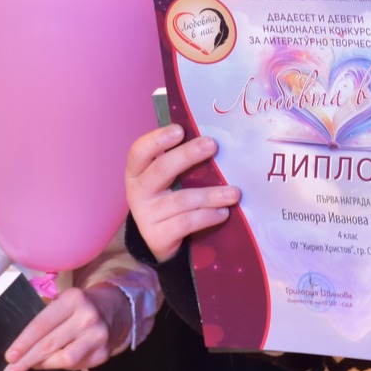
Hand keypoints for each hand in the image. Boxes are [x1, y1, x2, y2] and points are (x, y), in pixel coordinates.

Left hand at [3, 283, 129, 370]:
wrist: (115, 309)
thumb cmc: (80, 307)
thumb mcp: (63, 301)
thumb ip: (44, 317)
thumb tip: (20, 347)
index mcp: (73, 300)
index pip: (42, 324)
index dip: (24, 342)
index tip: (10, 356)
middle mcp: (87, 317)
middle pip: (50, 344)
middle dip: (26, 360)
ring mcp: (97, 336)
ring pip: (64, 359)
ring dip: (44, 365)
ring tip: (33, 365)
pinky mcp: (103, 354)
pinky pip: (75, 366)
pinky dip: (61, 366)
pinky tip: (55, 361)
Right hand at [125, 124, 238, 263]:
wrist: (159, 241)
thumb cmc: (168, 200)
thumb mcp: (166, 181)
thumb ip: (179, 163)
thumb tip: (211, 141)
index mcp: (136, 173)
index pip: (139, 151)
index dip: (157, 139)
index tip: (180, 130)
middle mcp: (137, 192)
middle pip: (161, 169)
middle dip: (187, 155)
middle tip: (212, 145)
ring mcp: (145, 216)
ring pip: (181, 200)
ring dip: (210, 195)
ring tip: (234, 192)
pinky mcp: (158, 237)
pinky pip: (186, 223)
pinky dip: (207, 216)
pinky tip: (223, 213)